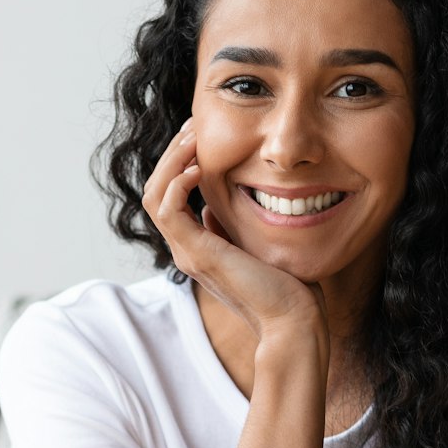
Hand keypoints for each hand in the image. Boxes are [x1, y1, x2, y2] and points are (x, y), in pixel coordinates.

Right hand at [143, 118, 327, 346]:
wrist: (293, 321)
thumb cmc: (287, 288)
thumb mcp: (254, 246)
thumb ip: (230, 228)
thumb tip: (212, 209)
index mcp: (198, 247)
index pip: (170, 197)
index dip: (180, 163)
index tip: (200, 136)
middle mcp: (186, 250)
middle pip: (155, 191)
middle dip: (173, 154)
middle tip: (194, 126)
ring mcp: (188, 253)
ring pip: (154, 195)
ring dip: (171, 161)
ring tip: (193, 137)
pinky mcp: (197, 254)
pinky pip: (168, 209)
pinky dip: (178, 183)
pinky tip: (200, 167)